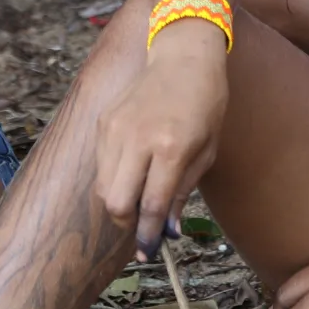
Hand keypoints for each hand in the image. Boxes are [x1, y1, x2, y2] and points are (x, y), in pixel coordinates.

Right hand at [94, 23, 227, 258]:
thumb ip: (184, 191)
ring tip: (140, 194)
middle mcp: (138, 139)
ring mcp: (116, 129)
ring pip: (103, 188)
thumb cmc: (205, 102)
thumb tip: (168, 229)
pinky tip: (133, 167)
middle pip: (116, 203)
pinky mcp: (104, 122)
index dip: (147, 235)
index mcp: (171, 147)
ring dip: (120, 201)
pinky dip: (114, 177)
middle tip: (143, 222)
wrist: (183, 55)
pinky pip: (101, 165)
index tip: (147, 253)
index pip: (150, 205)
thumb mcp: (207, 149)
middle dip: (127, 222)